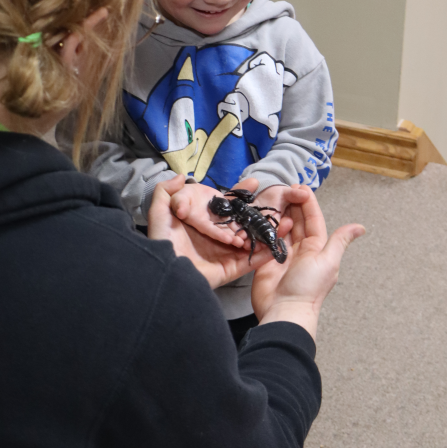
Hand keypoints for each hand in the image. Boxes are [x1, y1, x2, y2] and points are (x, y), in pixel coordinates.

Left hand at [148, 175, 293, 289]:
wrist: (165, 271)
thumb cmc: (162, 241)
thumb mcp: (159, 212)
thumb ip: (167, 191)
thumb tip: (182, 176)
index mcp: (203, 222)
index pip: (225, 205)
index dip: (240, 194)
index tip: (254, 182)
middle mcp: (216, 237)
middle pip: (243, 222)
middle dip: (260, 213)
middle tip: (280, 202)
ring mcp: (225, 254)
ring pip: (251, 240)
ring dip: (268, 232)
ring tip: (287, 221)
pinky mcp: (230, 269)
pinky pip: (251, 261)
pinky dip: (266, 254)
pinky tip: (280, 243)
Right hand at [252, 185, 363, 339]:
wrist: (284, 311)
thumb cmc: (309, 288)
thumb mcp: (328, 261)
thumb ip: (339, 241)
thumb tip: (361, 227)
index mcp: (316, 247)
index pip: (313, 219)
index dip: (307, 203)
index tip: (300, 187)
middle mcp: (300, 249)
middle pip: (296, 221)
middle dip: (292, 204)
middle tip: (284, 188)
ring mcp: (282, 254)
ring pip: (281, 228)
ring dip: (278, 213)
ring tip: (272, 198)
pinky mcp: (266, 259)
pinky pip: (266, 239)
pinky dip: (265, 228)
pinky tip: (262, 216)